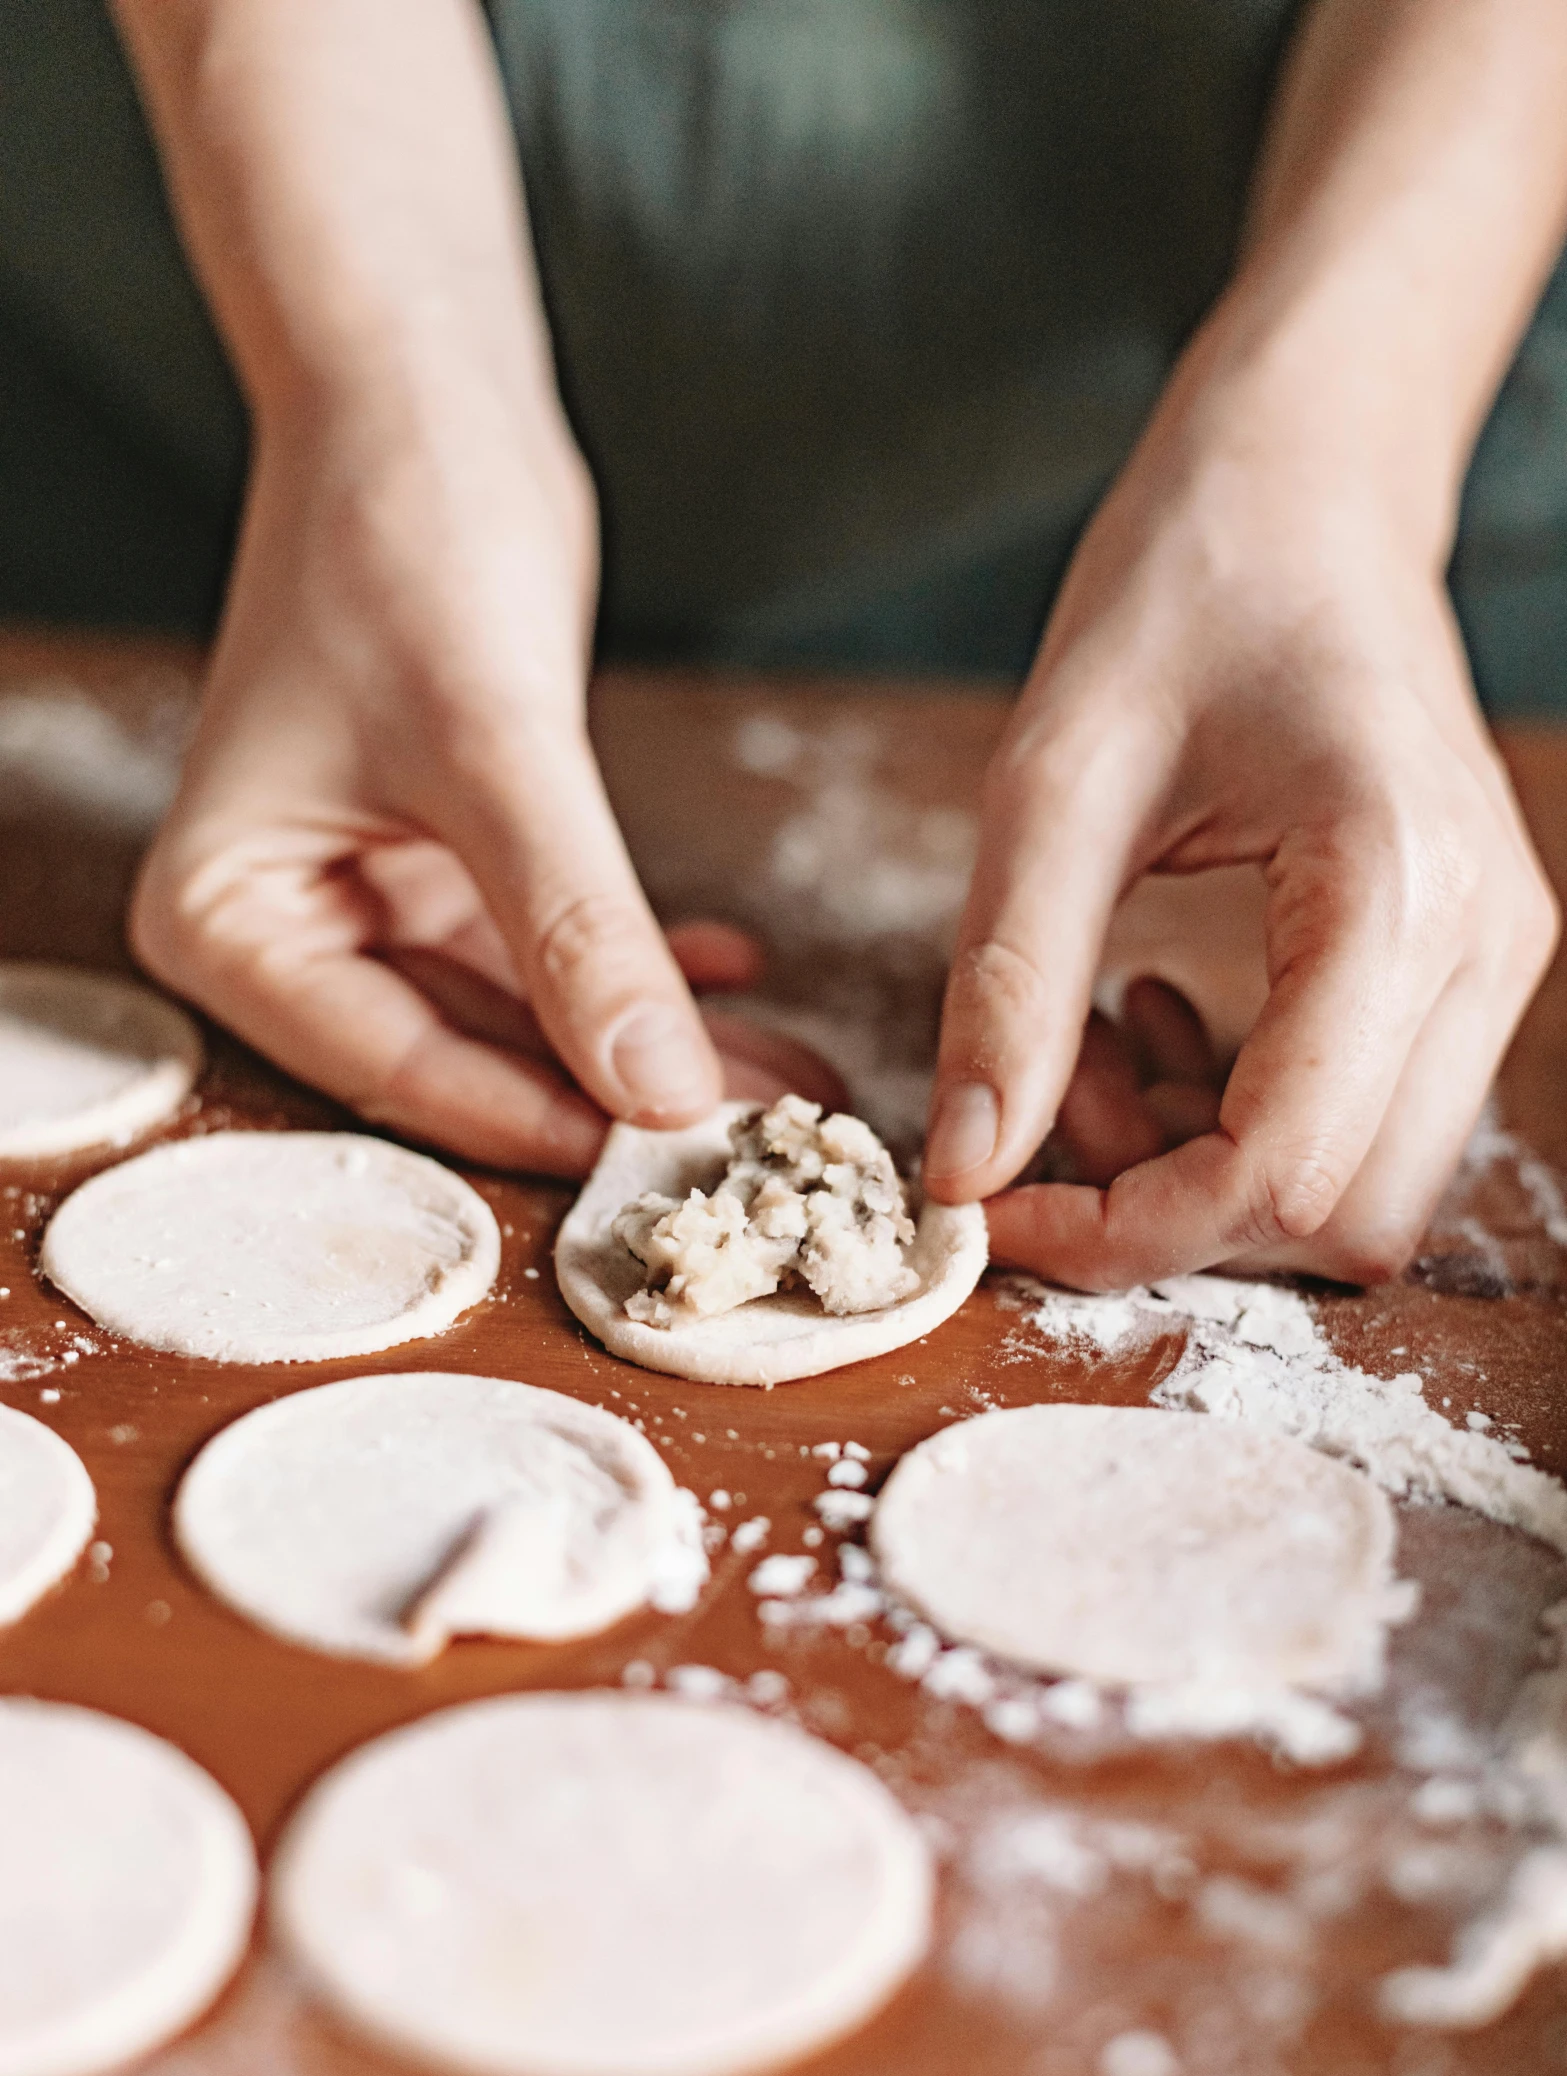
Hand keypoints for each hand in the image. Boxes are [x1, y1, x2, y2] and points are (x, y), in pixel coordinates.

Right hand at [131, 392, 836, 1176]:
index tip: (676, 1150)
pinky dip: (638, 964)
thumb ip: (575, 928)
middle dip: (614, 1088)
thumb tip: (657, 1088)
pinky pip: (548, 949)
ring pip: (523, 1014)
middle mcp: (282, 928)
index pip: (399, 1071)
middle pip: (465, 1057)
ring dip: (646, 1038)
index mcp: (230, 922)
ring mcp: (364, 897)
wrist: (420, 397)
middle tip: (758, 1130)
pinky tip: (733, 973)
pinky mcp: (444, 859)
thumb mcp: (494, 751)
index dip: (545, 1116)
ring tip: (780, 1072)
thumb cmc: (402, 537)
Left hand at [923, 377, 1558, 1288]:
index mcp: (1394, 890)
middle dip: (1166, 1209)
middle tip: (1046, 1102)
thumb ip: (1009, 987)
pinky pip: (1359, 1125)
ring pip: (1353, 1193)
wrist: (1304, 488)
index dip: (1127, 1231)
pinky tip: (1152, 1018)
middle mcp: (1481, 949)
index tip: (998, 1205)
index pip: (1283, 1175)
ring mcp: (1489, 964)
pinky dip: (1237, 1125)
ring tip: (1091, 1043)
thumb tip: (965, 1172)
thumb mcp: (1053, 779)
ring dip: (1198, 1170)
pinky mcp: (1460, 967)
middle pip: (1340, 1220)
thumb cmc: (1185, 590)